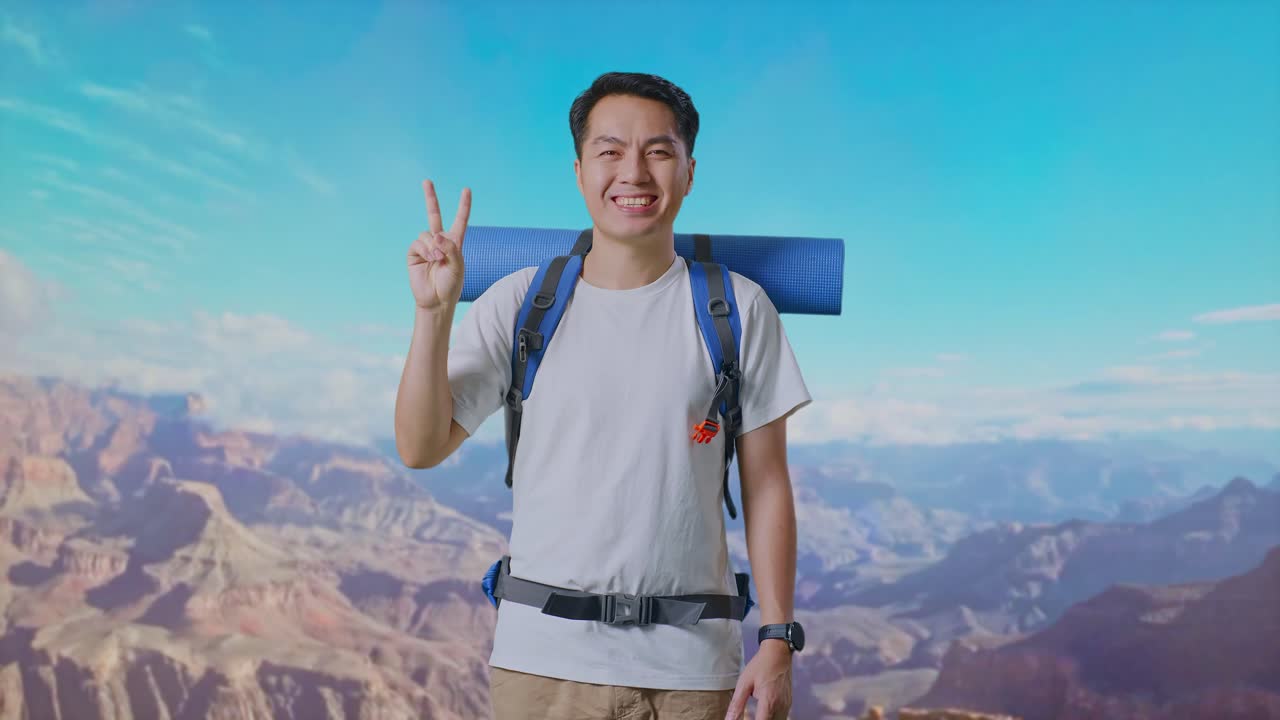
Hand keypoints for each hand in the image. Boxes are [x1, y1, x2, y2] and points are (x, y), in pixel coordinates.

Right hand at [408, 179, 470, 309]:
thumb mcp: (458, 266)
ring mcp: (426, 246)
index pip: (460, 220)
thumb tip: (435, 234)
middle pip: (434, 214)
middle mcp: (439, 241)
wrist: (436, 300)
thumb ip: (451, 248)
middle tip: (427, 181)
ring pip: (427, 234)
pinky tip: (429, 259)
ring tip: (437, 260)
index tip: (466, 190)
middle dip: (430, 198)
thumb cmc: (451, 285)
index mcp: (455, 243)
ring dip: (433, 246)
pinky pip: (418, 243)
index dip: (463, 206)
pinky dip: (425, 249)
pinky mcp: (414, 253)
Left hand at [724, 642, 792, 719]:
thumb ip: (737, 704)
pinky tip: (763, 711)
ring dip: (765, 719)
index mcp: (768, 701)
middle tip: (750, 715)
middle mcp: (780, 706)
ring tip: (756, 714)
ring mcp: (786, 705)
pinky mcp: (789, 703)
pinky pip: (781, 717)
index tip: (746, 719)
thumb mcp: (744, 683)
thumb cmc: (761, 665)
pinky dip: (772, 717)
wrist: (778, 652)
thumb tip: (729, 719)